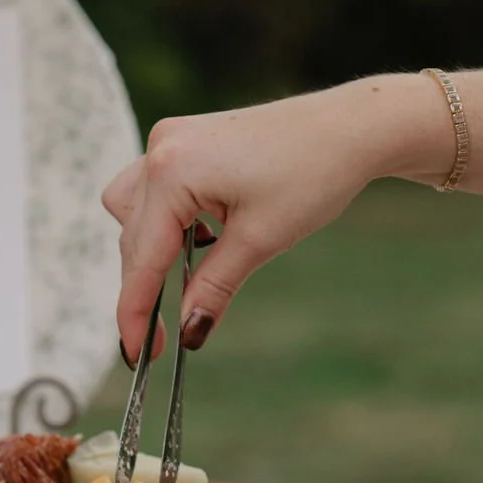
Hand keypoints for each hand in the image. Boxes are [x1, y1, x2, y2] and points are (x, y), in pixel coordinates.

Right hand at [103, 78, 428, 359]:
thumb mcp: (260, 241)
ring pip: (134, 211)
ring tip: (192, 271)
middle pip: (132, 237)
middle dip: (145, 286)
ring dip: (152, 249)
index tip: (134, 354)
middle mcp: (160, 149)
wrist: (350, 128)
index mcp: (172, 172)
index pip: (141, 257)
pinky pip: (154, 189)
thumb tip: (187, 332)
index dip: (133, 312)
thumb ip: (213, 288)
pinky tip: (204, 233)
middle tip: (164, 334)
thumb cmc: (313, 174)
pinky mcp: (185, 140)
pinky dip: (167, 221)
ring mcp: (170, 140)